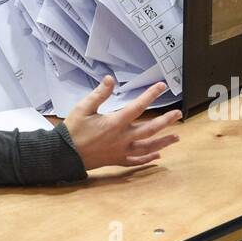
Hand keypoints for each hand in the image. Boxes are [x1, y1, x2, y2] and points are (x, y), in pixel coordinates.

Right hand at [64, 78, 181, 171]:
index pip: (137, 107)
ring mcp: (121, 151)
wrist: (64, 154)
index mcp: (114, 123)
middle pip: (149, 129)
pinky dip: (148, 159)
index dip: (150, 95)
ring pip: (148, 147)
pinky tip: (157, 156)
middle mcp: (122, 138)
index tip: (161, 86)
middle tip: (178, 114)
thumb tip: (110, 79)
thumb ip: (99, 94)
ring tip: (177, 137)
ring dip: (163, 142)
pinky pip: (136, 161)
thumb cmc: (73, 129)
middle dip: (166, 121)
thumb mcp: (83, 108)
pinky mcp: (117, 160)